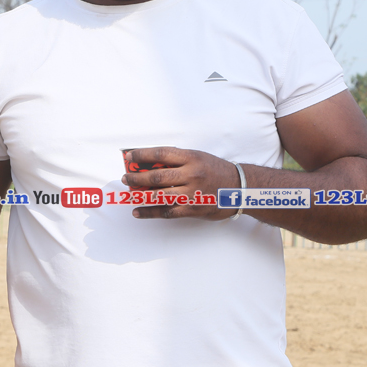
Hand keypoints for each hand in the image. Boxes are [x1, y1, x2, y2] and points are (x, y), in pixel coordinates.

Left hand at [121, 146, 240, 219]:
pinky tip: (138, 212)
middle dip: (137, 177)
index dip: (142, 155)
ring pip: (159, 195)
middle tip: (126, 177)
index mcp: (192, 158)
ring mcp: (192, 193)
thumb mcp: (199, 157)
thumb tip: (149, 164)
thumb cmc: (216, 170)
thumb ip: (177, 160)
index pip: (161, 154)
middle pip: (157, 176)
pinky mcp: (193, 209)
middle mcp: (191, 174)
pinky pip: (167, 211)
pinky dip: (150, 212)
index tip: (129, 156)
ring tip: (129, 194)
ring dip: (140, 195)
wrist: (240, 188)